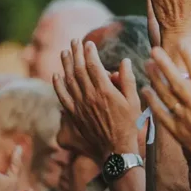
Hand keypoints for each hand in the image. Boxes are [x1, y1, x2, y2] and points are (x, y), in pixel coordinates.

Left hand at [53, 40, 141, 163]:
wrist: (116, 149)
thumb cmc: (129, 125)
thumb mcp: (134, 101)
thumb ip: (128, 80)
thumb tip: (125, 61)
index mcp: (105, 91)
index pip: (94, 65)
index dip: (90, 52)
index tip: (89, 43)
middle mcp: (90, 96)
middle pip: (79, 69)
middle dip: (76, 53)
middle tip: (74, 41)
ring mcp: (80, 106)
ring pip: (69, 80)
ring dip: (66, 65)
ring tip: (64, 52)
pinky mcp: (74, 115)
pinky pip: (63, 97)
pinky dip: (58, 86)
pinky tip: (56, 76)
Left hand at [143, 45, 190, 190]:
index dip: (189, 59)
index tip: (181, 45)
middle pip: (177, 83)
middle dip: (165, 65)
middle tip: (154, 49)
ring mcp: (186, 121)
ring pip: (166, 97)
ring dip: (156, 79)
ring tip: (147, 64)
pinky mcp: (178, 133)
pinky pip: (162, 116)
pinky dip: (152, 103)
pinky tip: (146, 90)